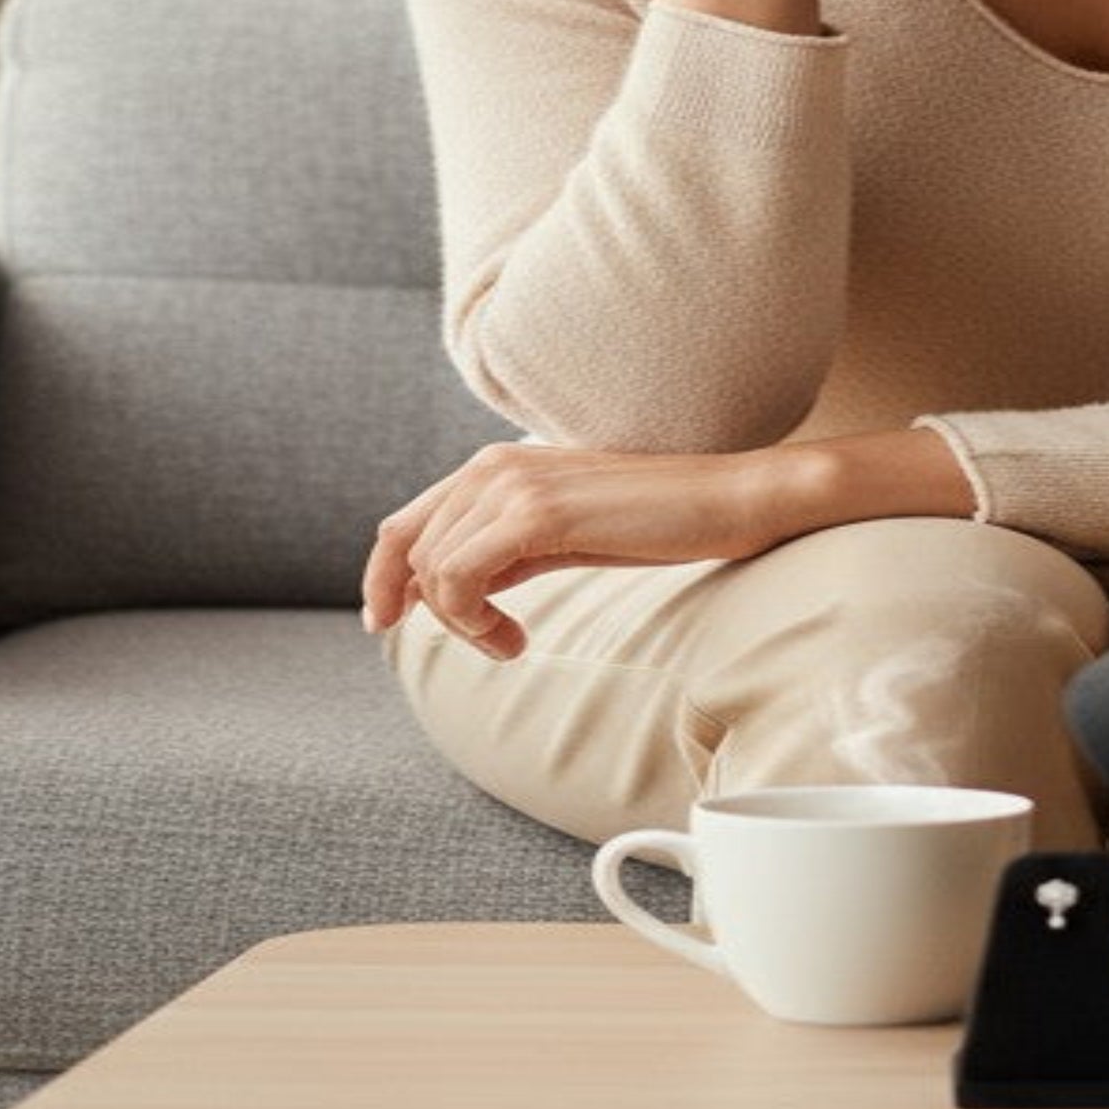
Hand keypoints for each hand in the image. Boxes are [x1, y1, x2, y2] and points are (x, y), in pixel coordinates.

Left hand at [359, 443, 814, 658]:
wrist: (727, 500)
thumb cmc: (653, 522)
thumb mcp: (561, 535)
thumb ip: (502, 550)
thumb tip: (447, 591)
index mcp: (494, 466)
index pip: (402, 523)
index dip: (381, 579)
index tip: (385, 624)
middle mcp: (491, 466)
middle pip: (408, 553)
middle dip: (436, 614)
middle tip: (497, 642)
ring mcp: (511, 486)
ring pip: (432, 573)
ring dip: (462, 624)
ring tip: (512, 641)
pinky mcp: (535, 514)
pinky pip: (459, 579)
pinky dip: (473, 621)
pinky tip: (515, 638)